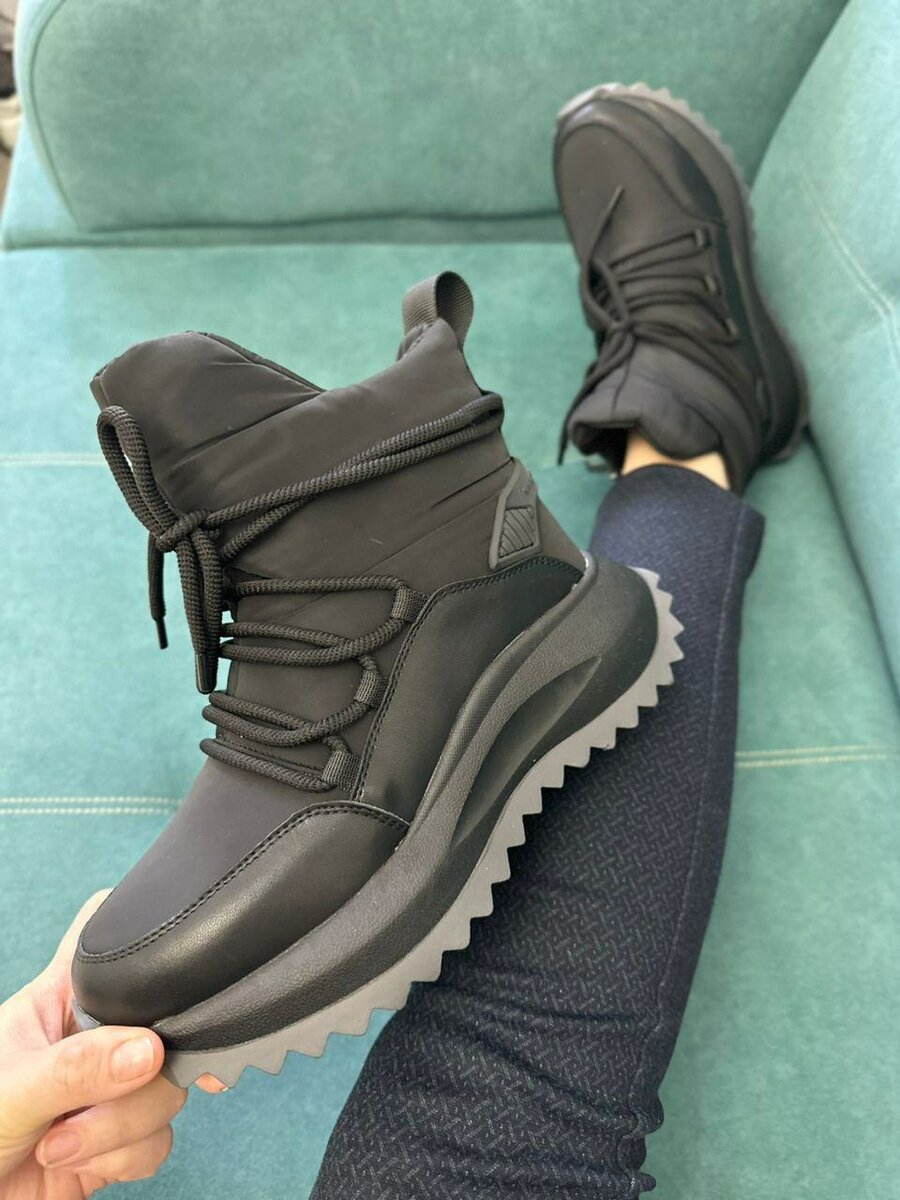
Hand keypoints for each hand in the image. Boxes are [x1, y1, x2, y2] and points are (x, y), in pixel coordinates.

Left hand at [0, 892, 214, 1196]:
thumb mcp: (11, 1090)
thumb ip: (76, 1067)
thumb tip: (148, 1049)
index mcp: (62, 1000)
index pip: (105, 939)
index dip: (143, 933)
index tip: (175, 958)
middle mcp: (94, 1038)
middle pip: (162, 1027)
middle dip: (140, 1074)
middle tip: (107, 1091)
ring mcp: (110, 1089)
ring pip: (166, 1089)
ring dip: (121, 1127)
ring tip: (64, 1141)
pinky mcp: (119, 1140)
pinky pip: (160, 1138)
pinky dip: (126, 1157)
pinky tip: (86, 1161)